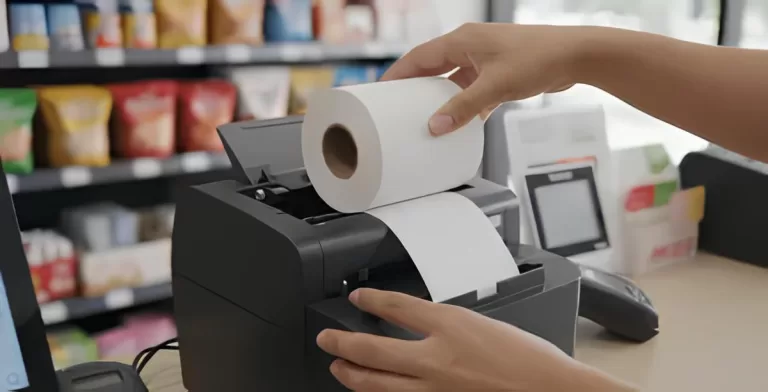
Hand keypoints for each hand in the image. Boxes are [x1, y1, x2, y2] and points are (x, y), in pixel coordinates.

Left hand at [317, 288, 633, 390]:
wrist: (550, 389)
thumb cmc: (529, 359)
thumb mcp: (485, 323)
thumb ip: (449, 324)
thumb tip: (422, 324)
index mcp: (451, 324)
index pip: (396, 306)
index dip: (371, 298)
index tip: (357, 297)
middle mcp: (436, 357)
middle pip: (372, 348)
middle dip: (342, 342)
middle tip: (326, 338)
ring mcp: (434, 388)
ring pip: (376, 382)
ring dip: (351, 374)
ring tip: (338, 367)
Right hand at [381, 23, 589, 135]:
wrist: (576, 56)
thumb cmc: (539, 58)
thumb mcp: (495, 87)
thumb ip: (463, 109)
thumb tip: (436, 126)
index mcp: (462, 40)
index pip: (418, 57)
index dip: (398, 74)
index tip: (381, 91)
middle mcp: (470, 45)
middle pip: (433, 68)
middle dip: (416, 88)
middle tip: (398, 108)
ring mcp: (485, 58)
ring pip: (453, 80)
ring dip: (443, 99)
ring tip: (427, 119)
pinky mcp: (499, 71)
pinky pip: (473, 88)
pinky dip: (466, 104)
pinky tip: (464, 123)